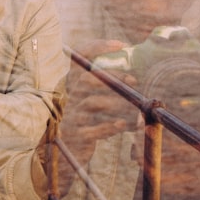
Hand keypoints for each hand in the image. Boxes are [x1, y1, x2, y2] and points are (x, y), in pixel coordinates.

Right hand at [59, 40, 134, 192]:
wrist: (64, 155)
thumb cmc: (82, 122)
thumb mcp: (86, 101)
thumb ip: (101, 86)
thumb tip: (130, 72)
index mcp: (70, 83)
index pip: (79, 57)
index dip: (98, 46)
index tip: (121, 44)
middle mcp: (67, 96)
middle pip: (88, 79)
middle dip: (114, 76)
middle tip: (134, 79)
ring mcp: (70, 117)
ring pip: (92, 103)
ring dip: (116, 101)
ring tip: (135, 101)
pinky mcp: (77, 136)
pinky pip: (96, 129)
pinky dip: (111, 127)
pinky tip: (123, 125)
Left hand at [152, 58, 199, 195]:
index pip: (171, 137)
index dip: (154, 126)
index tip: (148, 115)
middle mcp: (199, 164)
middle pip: (158, 155)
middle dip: (144, 139)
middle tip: (138, 125)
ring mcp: (196, 179)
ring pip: (159, 172)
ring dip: (147, 156)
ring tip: (139, 140)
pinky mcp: (194, 189)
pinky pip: (167, 185)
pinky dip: (155, 175)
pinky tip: (148, 162)